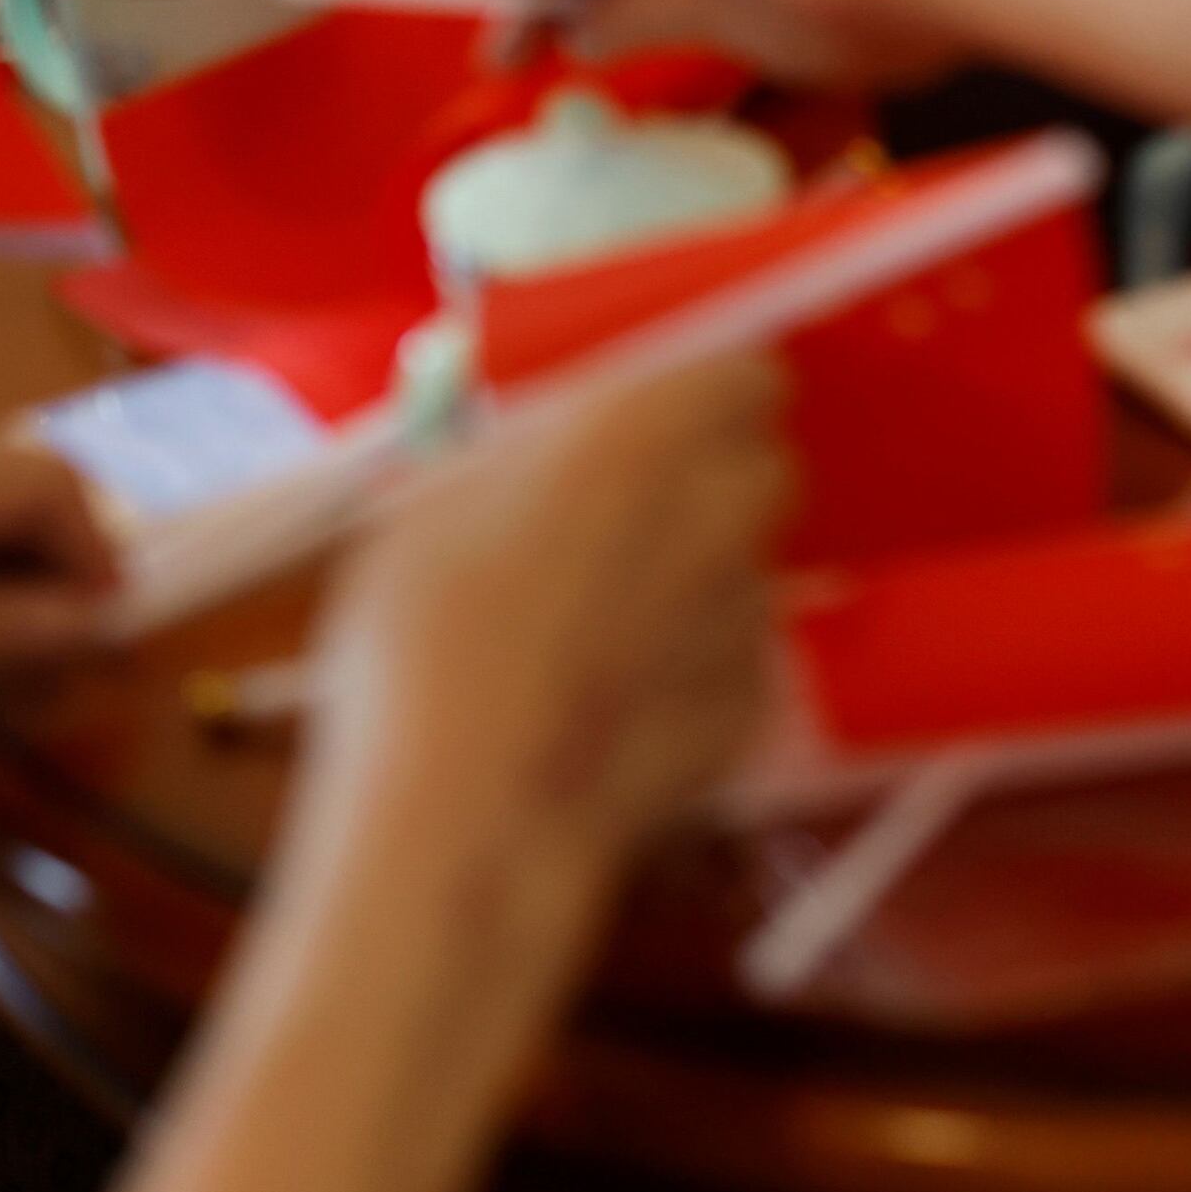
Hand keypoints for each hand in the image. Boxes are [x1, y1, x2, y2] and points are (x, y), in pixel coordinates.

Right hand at [287, 355, 790, 906]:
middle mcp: (720, 513)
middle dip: (714, 485)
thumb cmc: (425, 646)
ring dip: (700, 585)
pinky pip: (735, 666)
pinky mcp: (748, 711)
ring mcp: (745, 617)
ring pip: (748, 572)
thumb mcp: (431, 504)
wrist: (468, 817)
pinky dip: (694, 675)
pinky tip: (616, 705)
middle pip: (765, 470)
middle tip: (631, 518)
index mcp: (646, 433)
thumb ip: (521, 452)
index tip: (664, 418)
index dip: (709, 394)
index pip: (743, 374)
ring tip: (602, 632)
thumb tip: (550, 435)